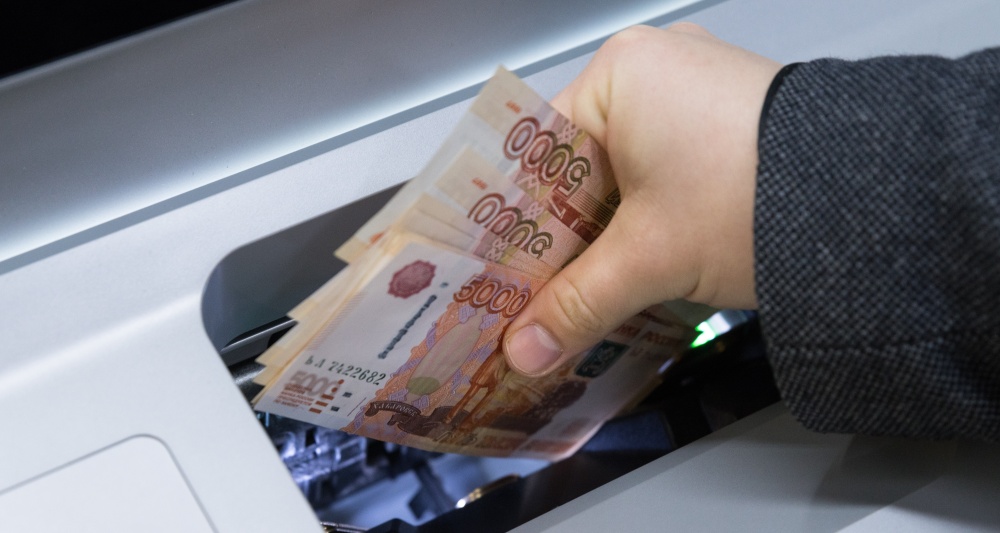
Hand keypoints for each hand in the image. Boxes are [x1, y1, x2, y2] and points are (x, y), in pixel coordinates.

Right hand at [502, 23, 780, 375]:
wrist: (878, 199)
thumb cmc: (756, 196)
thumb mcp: (650, 257)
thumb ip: (577, 304)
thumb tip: (523, 349)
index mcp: (618, 74)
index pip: (533, 155)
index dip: (512, 223)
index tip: (492, 274)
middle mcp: (652, 71)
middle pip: (575, 170)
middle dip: (558, 241)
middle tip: (529, 299)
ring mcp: (692, 96)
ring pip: (618, 178)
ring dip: (600, 239)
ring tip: (573, 296)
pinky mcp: (724, 127)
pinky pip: (657, 176)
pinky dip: (641, 223)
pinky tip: (629, 271)